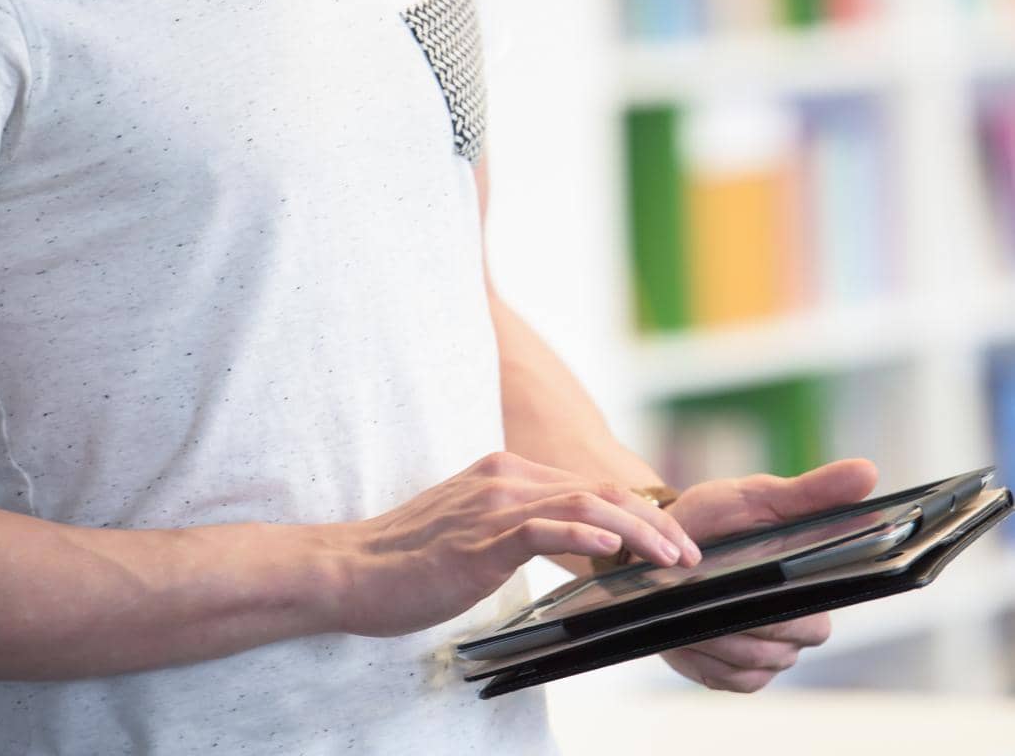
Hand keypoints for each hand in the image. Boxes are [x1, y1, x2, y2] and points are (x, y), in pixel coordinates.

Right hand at [323, 450, 701, 636]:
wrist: (351, 569)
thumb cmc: (410, 561)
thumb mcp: (475, 533)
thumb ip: (518, 529)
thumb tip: (568, 548)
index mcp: (506, 473)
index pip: (587, 487)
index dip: (638, 512)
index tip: (672, 542)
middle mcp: (505, 478)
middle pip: (596, 491)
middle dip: (652, 521)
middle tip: (690, 553)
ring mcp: (493, 505)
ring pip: (582, 506)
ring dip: (636, 532)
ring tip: (671, 557)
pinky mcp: (480, 538)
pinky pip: (542, 530)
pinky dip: (583, 537)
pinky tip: (613, 549)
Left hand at [659, 456, 878, 692]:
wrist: (669, 541)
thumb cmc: (721, 515)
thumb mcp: (762, 495)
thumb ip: (814, 491)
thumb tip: (868, 472)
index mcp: (813, 586)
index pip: (818, 612)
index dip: (791, 605)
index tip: (760, 586)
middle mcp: (798, 627)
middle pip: (786, 641)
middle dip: (748, 618)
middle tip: (712, 589)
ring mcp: (770, 655)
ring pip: (755, 662)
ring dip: (720, 634)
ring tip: (692, 604)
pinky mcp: (738, 675)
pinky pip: (732, 679)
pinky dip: (707, 657)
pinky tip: (688, 631)